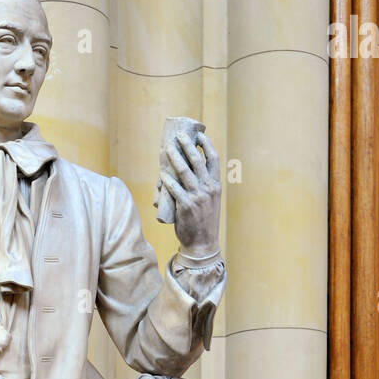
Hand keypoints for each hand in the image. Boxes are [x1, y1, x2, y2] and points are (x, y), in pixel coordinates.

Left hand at [160, 129, 220, 255]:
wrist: (202, 243)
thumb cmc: (203, 221)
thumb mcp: (210, 201)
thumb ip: (202, 186)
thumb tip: (183, 171)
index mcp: (216, 185)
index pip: (213, 158)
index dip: (206, 144)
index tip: (199, 134)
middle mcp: (208, 188)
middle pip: (197, 160)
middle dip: (187, 144)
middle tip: (179, 135)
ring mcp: (197, 196)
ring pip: (184, 171)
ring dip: (174, 157)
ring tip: (167, 148)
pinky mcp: (185, 205)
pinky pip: (174, 188)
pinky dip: (167, 179)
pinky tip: (161, 173)